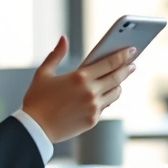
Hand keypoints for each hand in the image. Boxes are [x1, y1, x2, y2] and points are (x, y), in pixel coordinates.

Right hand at [21, 36, 135, 142]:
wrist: (35, 129)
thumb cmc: (36, 100)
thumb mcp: (44, 73)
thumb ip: (56, 54)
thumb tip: (63, 38)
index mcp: (80, 77)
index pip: (110, 62)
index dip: (123, 55)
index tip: (132, 50)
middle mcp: (90, 91)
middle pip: (117, 77)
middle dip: (127, 68)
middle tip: (133, 64)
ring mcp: (93, 107)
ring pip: (115, 93)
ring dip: (119, 85)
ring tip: (118, 80)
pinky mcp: (93, 120)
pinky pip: (105, 106)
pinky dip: (106, 99)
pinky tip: (105, 94)